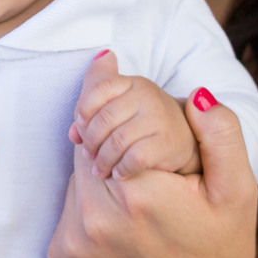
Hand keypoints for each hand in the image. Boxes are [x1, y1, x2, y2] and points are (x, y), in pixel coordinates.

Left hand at [48, 51, 257, 257]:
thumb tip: (195, 94)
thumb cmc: (220, 252)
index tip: (137, 118)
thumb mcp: (238, 192)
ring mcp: (74, 239)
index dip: (120, 113)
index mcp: (141, 192)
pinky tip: (122, 220)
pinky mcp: (61, 256)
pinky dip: (90, 203)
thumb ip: (221, 134)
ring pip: (76, 174)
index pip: (107, 121)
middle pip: (88, 145)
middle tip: (144, 164)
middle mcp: (98, 216)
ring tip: (137, 193)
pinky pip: (69, 207)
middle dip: (110, 142)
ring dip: (99, 172)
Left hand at [69, 50, 198, 178]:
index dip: (83, 110)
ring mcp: (158, 118)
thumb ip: (92, 111)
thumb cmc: (143, 122)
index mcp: (131, 83)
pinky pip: (134, 158)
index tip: (79, 129)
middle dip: (90, 141)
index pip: (99, 88)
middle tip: (88, 156)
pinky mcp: (166, 142)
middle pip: (105, 118)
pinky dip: (121, 169)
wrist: (186, 137)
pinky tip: (118, 174)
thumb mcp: (120, 106)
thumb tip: (71, 133)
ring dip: (103, 160)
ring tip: (99, 170)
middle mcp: (146, 95)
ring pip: (117, 141)